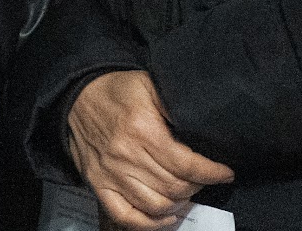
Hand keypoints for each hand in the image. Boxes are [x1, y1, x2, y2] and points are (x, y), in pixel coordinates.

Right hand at [66, 70, 232, 229]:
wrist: (76, 96)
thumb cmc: (117, 91)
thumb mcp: (148, 84)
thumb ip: (174, 101)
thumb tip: (202, 119)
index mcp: (142, 130)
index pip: (186, 165)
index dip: (212, 173)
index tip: (225, 173)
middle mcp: (126, 156)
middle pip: (175, 188)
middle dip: (197, 186)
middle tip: (202, 178)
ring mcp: (111, 174)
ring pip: (157, 206)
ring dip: (179, 204)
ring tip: (185, 192)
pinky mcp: (98, 185)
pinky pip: (127, 217)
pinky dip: (150, 225)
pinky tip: (166, 217)